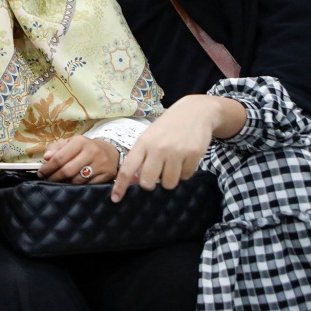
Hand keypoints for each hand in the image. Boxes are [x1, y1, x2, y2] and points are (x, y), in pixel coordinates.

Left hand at [39, 136, 118, 183]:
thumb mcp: (69, 143)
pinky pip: (87, 185)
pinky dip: (77, 187)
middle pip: (67, 171)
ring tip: (58, 182)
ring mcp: (100, 165)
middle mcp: (91, 152)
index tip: (40, 173)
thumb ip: (55, 148)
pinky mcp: (107, 175)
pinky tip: (71, 186)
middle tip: (47, 180)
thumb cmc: (83, 148)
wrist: (109, 151)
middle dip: (54, 177)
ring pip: (77, 180)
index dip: (48, 168)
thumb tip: (46, 158)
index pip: (59, 158)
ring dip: (64, 183)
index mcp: (80, 142)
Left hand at [112, 95, 245, 201]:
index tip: (115, 199)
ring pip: (169, 183)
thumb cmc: (167, 128)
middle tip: (155, 177)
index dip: (120, 186)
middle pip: (148, 182)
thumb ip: (140, 157)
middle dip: (150, 184)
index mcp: (143, 143)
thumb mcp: (149, 137)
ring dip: (170, 179)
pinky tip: (184, 159)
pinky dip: (184, 173)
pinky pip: (186, 177)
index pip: (128, 169)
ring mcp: (176, 151)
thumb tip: (133, 181)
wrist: (195, 112)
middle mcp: (158, 148)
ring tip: (172, 165)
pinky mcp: (193, 154)